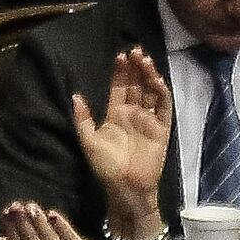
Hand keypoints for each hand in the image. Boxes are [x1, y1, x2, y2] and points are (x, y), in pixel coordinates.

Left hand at [75, 49, 175, 239]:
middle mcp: (133, 113)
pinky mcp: (162, 129)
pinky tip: (157, 81)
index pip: (119, 87)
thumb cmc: (106, 167)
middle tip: (135, 51)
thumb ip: (83, 119)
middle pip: (136, 85)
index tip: (121, 56)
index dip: (121, 72)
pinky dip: (162, 93)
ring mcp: (148, 120)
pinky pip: (164, 107)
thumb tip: (75, 95)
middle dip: (136, 68)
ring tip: (144, 60)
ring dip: (149, 75)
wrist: (125, 188)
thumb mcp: (89, 142)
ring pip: (150, 91)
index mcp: (116, 114)